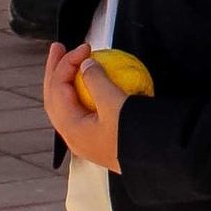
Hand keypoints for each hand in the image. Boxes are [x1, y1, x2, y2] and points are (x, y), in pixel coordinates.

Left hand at [43, 39, 125, 172]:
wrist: (157, 162)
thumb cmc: (136, 137)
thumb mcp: (117, 105)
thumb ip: (98, 82)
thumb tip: (86, 64)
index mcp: (72, 129)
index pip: (58, 90)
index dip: (67, 64)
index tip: (85, 47)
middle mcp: (73, 136)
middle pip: (53, 97)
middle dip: (54, 71)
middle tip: (57, 47)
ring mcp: (84, 138)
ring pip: (64, 104)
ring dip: (63, 81)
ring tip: (67, 62)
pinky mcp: (97, 137)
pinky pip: (78, 109)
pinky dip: (77, 92)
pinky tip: (85, 83)